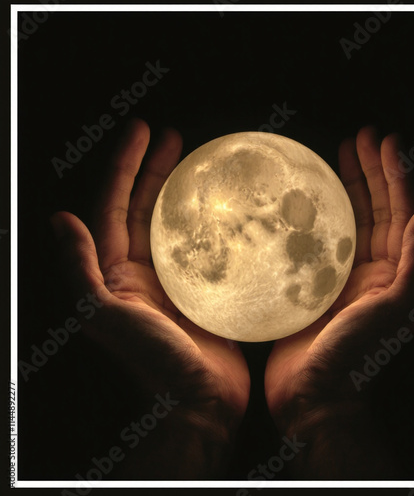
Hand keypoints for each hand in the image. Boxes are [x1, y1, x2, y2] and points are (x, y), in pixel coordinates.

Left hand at [51, 119, 249, 477]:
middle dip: (156, 170)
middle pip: (146, 208)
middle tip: (175, 139)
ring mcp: (175, 280)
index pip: (116, 206)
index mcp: (117, 272)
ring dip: (186, 193)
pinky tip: (232, 210)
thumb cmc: (151, 364)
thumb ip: (81, 270)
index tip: (145, 131)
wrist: (197, 403)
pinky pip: (208, 248)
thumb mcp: (105, 317)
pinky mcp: (204, 291)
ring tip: (202, 164)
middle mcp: (143, 271)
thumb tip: (59, 220)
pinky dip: (216, 225)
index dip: (127, 166)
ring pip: (177, 224)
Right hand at [264, 126, 413, 477]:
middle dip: (370, 172)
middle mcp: (371, 269)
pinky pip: (315, 241)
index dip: (394, 175)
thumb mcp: (397, 308)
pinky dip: (313, 217)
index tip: (382, 141)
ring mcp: (340, 275)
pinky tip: (301, 200)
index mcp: (394, 272)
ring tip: (336, 157)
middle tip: (359, 139)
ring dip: (344, 188)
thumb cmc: (357, 357)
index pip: (400, 212)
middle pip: (374, 210)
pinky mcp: (312, 283)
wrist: (314, 394)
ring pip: (346, 221)